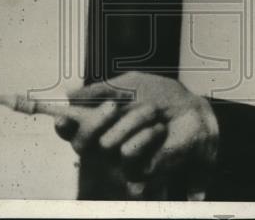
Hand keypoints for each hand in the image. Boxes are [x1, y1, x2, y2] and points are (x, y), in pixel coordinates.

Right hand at [58, 72, 218, 195]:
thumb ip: (100, 89)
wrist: (192, 110)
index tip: (62, 117)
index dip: (63, 126)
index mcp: (100, 123)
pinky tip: (158, 129)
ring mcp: (120, 161)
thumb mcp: (129, 83)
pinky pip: (128, 154)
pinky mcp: (138, 172)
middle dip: (94, 122)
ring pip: (107, 144)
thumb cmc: (161, 97)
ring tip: (153, 113)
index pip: (72, 130)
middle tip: (112, 107)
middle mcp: (105, 144)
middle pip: (80, 144)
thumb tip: (69, 93)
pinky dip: (144, 136)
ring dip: (133, 120)